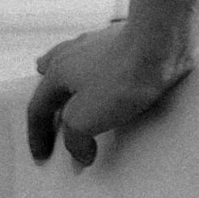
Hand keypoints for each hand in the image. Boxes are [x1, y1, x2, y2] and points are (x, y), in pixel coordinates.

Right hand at [26, 21, 195, 170]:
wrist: (161, 44)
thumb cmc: (121, 78)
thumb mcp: (84, 120)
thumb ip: (74, 139)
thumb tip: (80, 153)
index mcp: (58, 70)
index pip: (37, 107)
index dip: (37, 135)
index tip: (42, 156)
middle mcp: (75, 51)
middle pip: (52, 74)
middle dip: (49, 95)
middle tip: (48, 111)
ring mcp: (101, 42)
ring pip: (78, 63)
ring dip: (75, 84)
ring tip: (78, 98)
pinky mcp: (127, 41)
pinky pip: (105, 61)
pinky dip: (102, 76)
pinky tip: (115, 86)